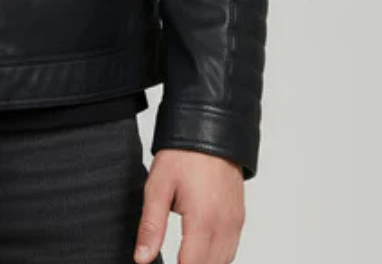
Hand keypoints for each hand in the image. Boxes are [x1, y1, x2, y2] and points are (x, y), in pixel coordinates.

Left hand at [133, 149, 244, 263]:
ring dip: (205, 263)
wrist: (211, 130)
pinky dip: (217, 256)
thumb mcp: (158, 186)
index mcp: (203, 220)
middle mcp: (224, 226)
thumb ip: (151, 226)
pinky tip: (201, 251)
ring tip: (184, 257)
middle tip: (172, 260)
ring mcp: (235, 222)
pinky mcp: (239, 217)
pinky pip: (231, 249)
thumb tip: (142, 258)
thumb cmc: (184, 154)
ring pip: (224, 261)